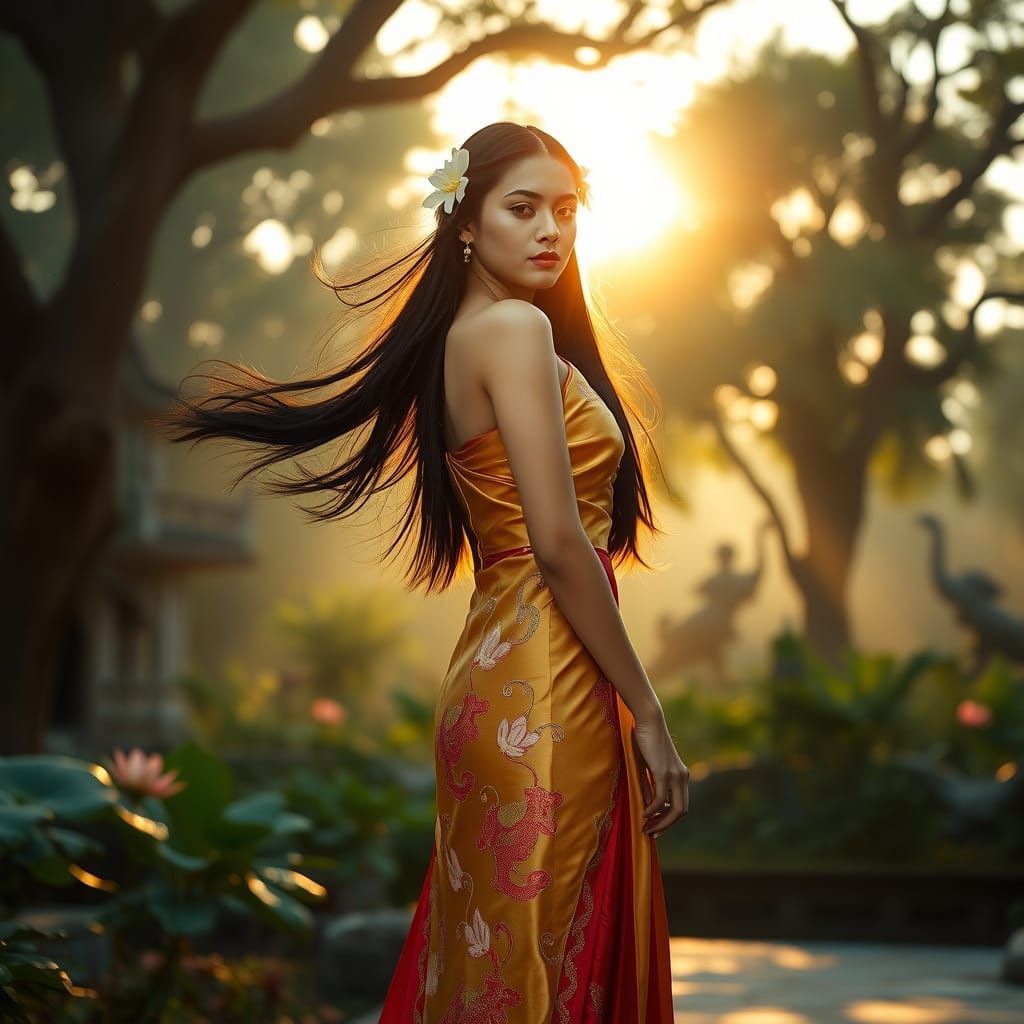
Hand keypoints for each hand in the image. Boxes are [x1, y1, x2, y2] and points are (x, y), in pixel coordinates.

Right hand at [630, 710, 688, 838]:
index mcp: (682, 775)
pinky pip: (660, 800)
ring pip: (675, 809)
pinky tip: (643, 813)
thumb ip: (651, 786)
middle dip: (666, 826)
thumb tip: (648, 807)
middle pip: (682, 811)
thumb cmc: (646, 741)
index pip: (681, 805)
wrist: (648, 721)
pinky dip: (652, 810)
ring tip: (646, 827)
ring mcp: (675, 775)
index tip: (656, 826)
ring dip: (660, 822)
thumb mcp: (649, 767)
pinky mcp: (664, 773)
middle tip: (651, 833)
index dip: (670, 820)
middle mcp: (683, 777)